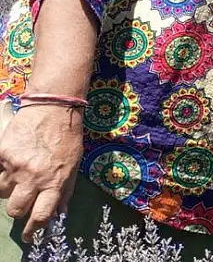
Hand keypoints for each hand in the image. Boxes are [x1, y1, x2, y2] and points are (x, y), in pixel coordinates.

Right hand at [0, 105, 84, 240]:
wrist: (53, 108)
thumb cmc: (67, 137)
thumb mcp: (74, 165)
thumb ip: (65, 191)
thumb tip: (59, 214)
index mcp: (55, 181)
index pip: (41, 215)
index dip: (32, 229)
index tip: (29, 236)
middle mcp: (34, 177)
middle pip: (15, 209)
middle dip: (17, 208)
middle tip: (22, 199)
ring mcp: (15, 166)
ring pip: (1, 191)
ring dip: (9, 187)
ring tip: (20, 172)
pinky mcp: (2, 154)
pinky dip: (1, 170)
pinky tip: (12, 160)